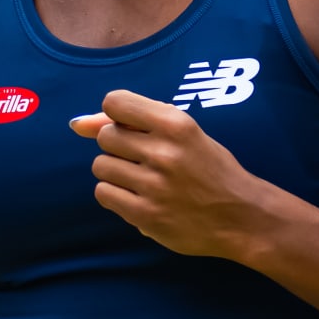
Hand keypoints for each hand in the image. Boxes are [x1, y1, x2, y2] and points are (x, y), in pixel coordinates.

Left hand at [70, 89, 273, 258]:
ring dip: (115, 172)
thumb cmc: (210, 169)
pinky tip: (138, 197)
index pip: (115, 102)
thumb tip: (77, 124)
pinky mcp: (146, 215)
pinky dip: (116, 195)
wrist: (241, 216)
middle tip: (143, 159)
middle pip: (105, 136)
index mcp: (177, 124)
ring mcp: (155, 186)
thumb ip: (131, 121)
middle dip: (117, 146)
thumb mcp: (183, 133)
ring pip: (100, 166)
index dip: (115, 115)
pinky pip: (104, 193)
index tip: (131, 129)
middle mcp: (165, 152)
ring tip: (142, 180)